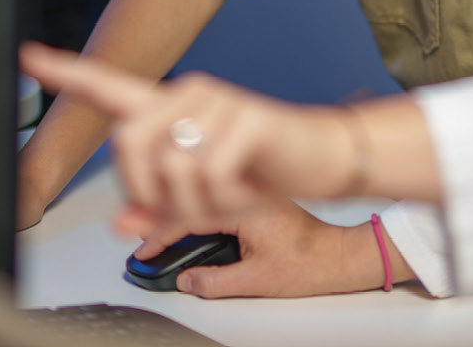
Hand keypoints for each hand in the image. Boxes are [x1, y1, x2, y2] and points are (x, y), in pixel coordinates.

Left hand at [19, 43, 359, 234]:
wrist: (320, 161)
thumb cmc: (260, 172)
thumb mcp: (202, 200)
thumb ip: (158, 208)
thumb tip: (121, 221)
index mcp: (170, 110)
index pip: (108, 86)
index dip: (66, 74)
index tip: (28, 58)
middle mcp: (187, 95)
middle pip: (128, 145)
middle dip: (149, 192)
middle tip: (187, 206)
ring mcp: (216, 100)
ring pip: (170, 168)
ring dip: (194, 202)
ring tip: (226, 195)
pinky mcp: (245, 115)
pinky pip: (209, 174)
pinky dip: (224, 199)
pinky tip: (245, 187)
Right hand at [128, 199, 408, 297]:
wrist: (339, 254)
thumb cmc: (309, 262)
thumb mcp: (258, 279)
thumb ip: (216, 281)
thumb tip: (186, 280)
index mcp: (245, 206)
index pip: (188, 212)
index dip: (158, 232)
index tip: (142, 247)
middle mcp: (245, 191)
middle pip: (190, 193)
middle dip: (157, 208)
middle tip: (133, 228)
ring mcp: (249, 192)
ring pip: (201, 191)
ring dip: (174, 204)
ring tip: (148, 224)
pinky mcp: (253, 197)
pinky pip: (214, 195)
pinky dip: (193, 207)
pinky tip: (180, 219)